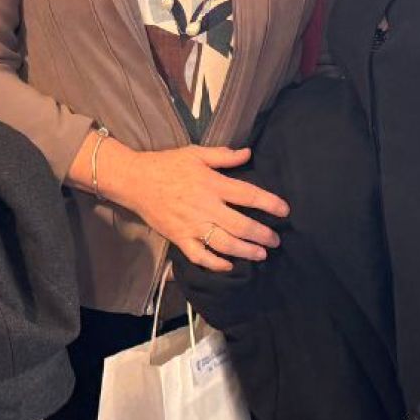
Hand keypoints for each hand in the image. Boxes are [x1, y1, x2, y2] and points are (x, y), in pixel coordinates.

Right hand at [99, 141, 289, 272]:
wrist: (135, 180)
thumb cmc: (167, 164)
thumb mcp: (195, 153)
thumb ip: (223, 155)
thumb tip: (248, 153)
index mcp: (211, 184)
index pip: (248, 195)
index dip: (269, 203)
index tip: (285, 211)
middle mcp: (205, 207)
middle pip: (241, 225)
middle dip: (262, 235)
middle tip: (275, 240)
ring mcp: (192, 225)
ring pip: (224, 244)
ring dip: (246, 251)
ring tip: (261, 254)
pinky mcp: (179, 238)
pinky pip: (200, 256)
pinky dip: (216, 264)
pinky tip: (229, 266)